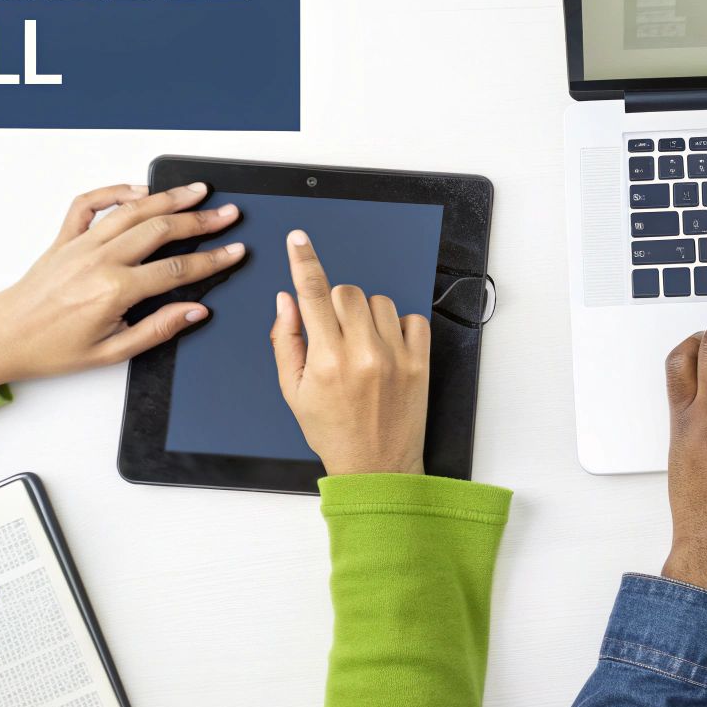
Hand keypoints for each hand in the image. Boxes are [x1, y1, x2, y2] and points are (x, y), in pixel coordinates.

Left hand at [0, 182, 244, 384]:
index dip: (212, 259)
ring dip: (168, 198)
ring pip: (133, 211)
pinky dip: (115, 191)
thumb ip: (158, 329)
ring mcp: (81, 244)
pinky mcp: (65, 238)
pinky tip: (139, 190)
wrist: (4, 338)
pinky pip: (90, 203)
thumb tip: (195, 311)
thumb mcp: (112, 352)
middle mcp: (99, 260)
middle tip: (228, 214)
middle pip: (161, 230)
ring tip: (197, 191)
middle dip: (200, 220)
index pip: (177, 269)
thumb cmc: (52, 349)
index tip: (235, 251)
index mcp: (114, 291)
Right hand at [270, 229, 430, 474]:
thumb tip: (286, 299)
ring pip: (379, 300)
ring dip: (367, 315)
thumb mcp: (292, 391)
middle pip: (346, 292)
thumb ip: (286, 341)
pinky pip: (411, 318)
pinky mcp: (421, 362)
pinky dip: (398, 327)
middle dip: (336, 305)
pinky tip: (387, 350)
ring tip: (362, 347)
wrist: (377, 467)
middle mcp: (362, 353)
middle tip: (335, 335)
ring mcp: (395, 356)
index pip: (312, 294)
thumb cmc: (332, 431)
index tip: (299, 239)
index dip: (304, 261)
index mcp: (326, 360)